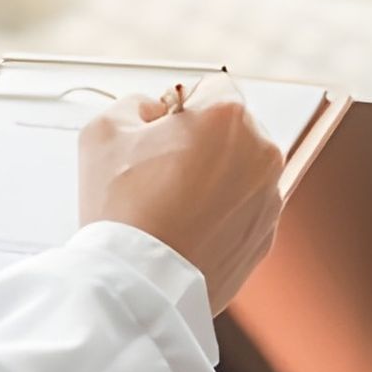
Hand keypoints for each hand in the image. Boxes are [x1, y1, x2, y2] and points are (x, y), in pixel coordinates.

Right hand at [79, 76, 285, 313]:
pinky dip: (221, 215)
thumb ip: (133, 104)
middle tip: (160, 172)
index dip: (180, 107)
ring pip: (239, 171)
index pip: (212, 87)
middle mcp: (261, 152)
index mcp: (228, 117)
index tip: (161, 133)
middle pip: (231, 130)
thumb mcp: (102, 131)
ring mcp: (269, 197)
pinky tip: (187, 230)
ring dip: (213, 179)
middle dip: (202, 142)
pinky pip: (243, 210)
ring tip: (171, 207)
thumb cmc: (122, 209)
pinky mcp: (266, 236)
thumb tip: (153, 111)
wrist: (140, 284)